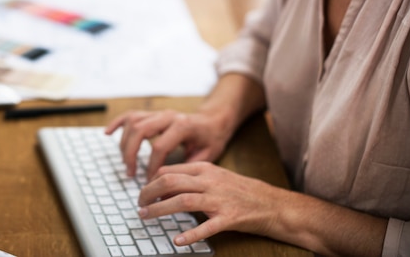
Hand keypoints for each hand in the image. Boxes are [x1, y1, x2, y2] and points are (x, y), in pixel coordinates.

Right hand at [105, 109, 230, 178]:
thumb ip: (188, 170)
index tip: (150, 182)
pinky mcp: (152, 114)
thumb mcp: (208, 155)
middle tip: (131, 173)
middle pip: (140, 130)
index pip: (160, 146)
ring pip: (133, 122)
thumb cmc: (211, 138)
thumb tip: (170, 189)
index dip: (152, 166)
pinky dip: (117, 123)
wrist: (213, 120)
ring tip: (126, 163)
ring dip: (124, 143)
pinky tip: (108, 133)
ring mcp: (159, 113)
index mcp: (183, 126)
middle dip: (131, 153)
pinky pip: (130, 115)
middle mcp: (168, 116)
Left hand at [137, 162, 277, 245]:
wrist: (270, 203)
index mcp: (204, 169)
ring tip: (146, 216)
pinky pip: (207, 227)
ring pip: (183, 201)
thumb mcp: (214, 176)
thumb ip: (191, 179)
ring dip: (160, 209)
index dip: (151, 182)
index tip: (144, 193)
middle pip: (170, 182)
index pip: (169, 171)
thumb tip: (164, 186)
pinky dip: (191, 234)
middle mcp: (209, 181)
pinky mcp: (229, 217)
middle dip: (149, 193)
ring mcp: (219, 199)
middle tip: (139, 204)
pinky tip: (178, 240)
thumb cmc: (239, 190)